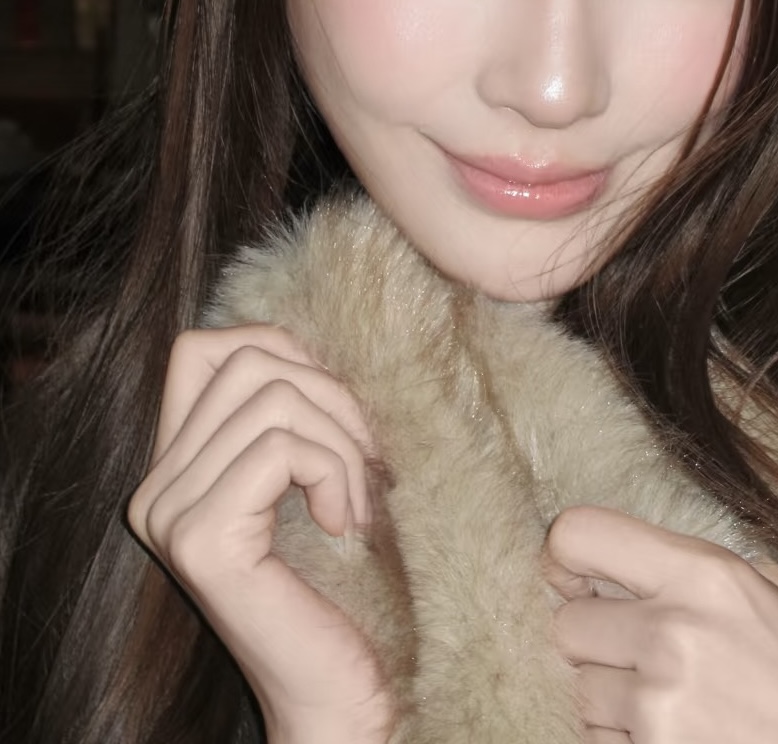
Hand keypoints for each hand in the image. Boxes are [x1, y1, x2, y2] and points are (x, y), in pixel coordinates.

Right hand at [128, 325, 390, 743]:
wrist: (338, 690)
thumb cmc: (341, 578)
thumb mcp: (309, 473)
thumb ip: (288, 413)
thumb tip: (316, 342)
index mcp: (173, 468)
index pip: (203, 348)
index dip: (280, 350)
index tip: (332, 411)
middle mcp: (154, 489)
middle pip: (248, 360)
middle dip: (332, 395)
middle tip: (367, 459)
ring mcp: (170, 515)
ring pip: (274, 398)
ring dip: (343, 441)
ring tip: (358, 499)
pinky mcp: (203, 540)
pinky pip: (283, 448)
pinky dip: (335, 472)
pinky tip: (345, 523)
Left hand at [545, 506, 777, 743]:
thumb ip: (717, 572)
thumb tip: (650, 566)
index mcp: (705, 576)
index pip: (580, 534)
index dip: (564, 556)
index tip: (575, 579)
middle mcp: (672, 634)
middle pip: (568, 625)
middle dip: (596, 641)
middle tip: (640, 656)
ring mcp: (660, 709)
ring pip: (583, 694)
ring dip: (613, 703)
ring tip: (673, 708)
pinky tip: (678, 738)